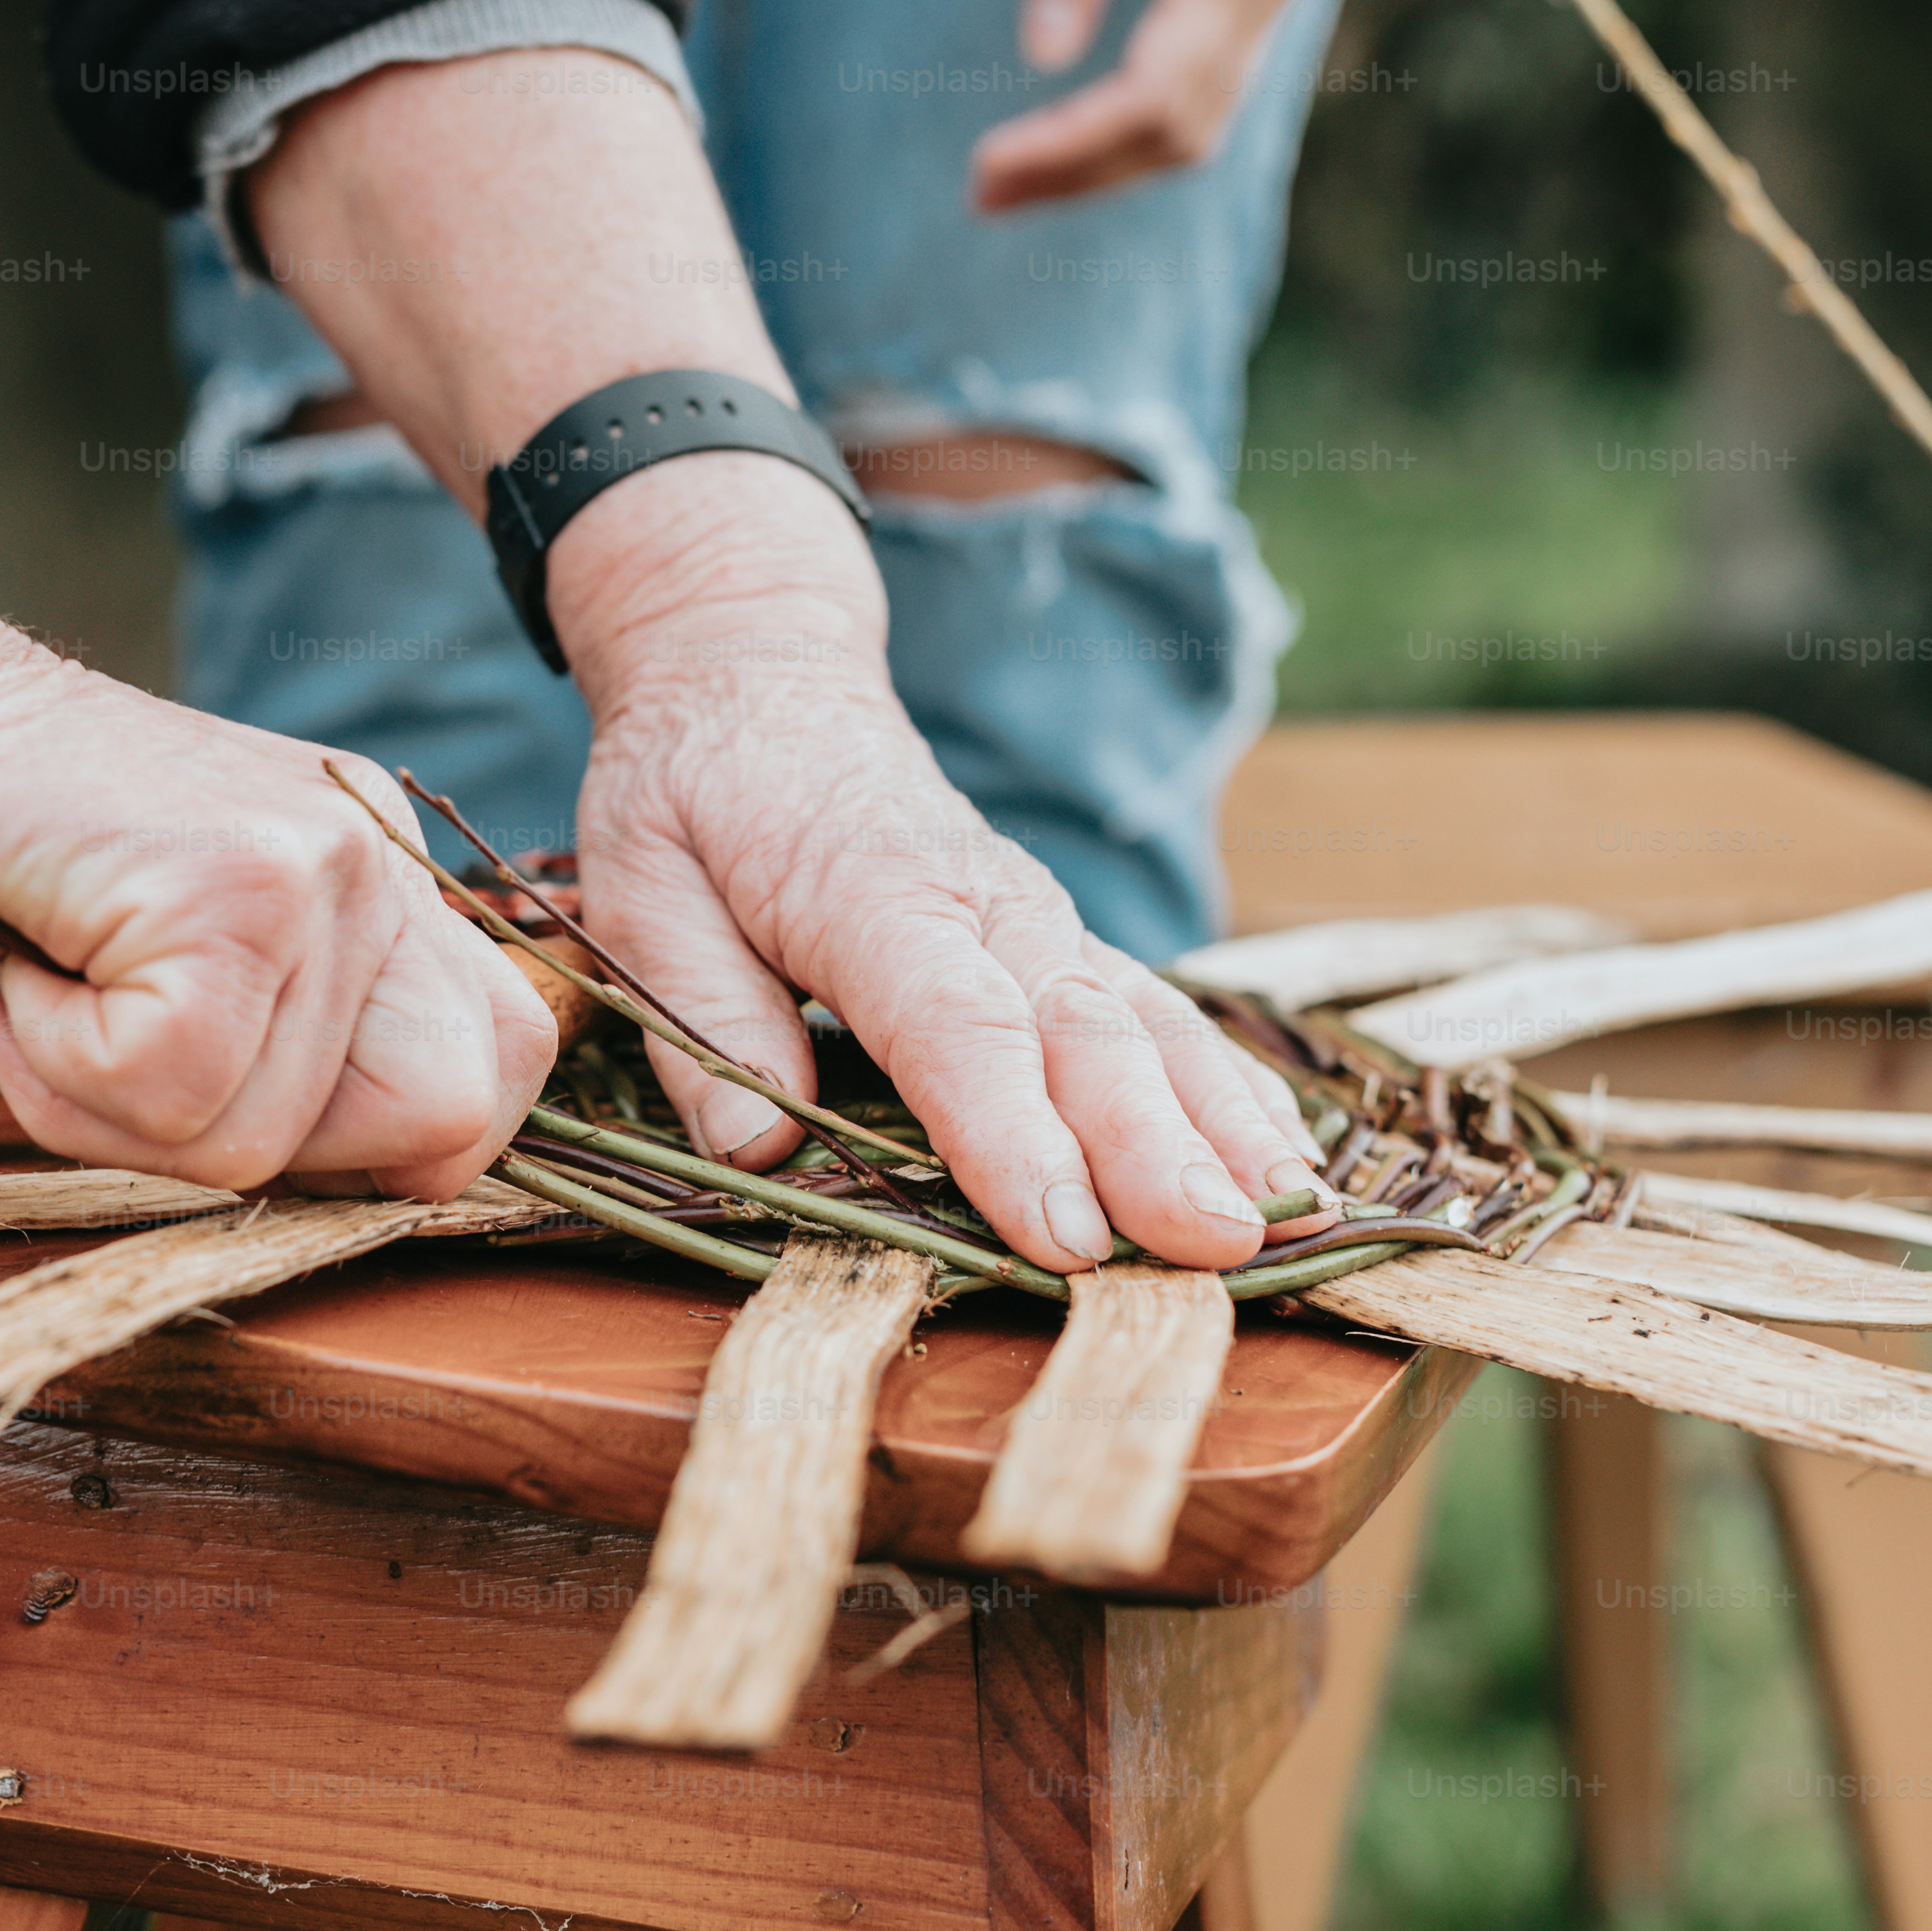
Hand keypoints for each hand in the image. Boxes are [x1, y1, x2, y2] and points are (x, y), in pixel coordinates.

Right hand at [0, 609, 554, 1200]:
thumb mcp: (165, 987)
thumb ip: (286, 1067)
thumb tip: (349, 1179)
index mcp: (389, 891)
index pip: (498, 1071)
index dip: (370, 1142)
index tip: (226, 1095)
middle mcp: (386, 866)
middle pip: (438, 1125)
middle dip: (266, 1149)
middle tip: (129, 1046)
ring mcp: (327, 865)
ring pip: (270, 1140)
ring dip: (121, 1109)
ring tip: (51, 983)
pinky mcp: (236, 880)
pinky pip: (170, 1090)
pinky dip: (59, 1069)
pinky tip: (23, 966)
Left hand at [551, 461, 1319, 1271]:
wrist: (762, 682)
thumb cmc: (693, 794)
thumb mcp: (642, 890)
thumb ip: (704, 1016)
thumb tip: (760, 1147)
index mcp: (871, 894)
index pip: (956, 1026)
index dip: (1014, 1135)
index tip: (1064, 1233)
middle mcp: (986, 904)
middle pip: (1082, 1034)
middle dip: (1155, 1150)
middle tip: (1215, 1248)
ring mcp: (1042, 920)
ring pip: (1150, 1023)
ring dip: (1223, 1125)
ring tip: (1289, 1219)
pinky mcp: (1065, 942)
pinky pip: (1163, 1015)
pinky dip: (1231, 1088)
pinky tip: (1287, 1163)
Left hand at [970, 0, 1321, 212]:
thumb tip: (1046, 55)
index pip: (1154, 95)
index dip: (1068, 148)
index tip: (983, 172)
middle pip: (1178, 131)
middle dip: (1077, 174)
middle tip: (978, 194)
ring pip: (1197, 126)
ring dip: (1103, 167)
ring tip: (1009, 183)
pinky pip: (1202, 94)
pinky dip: (1133, 133)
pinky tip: (1069, 139)